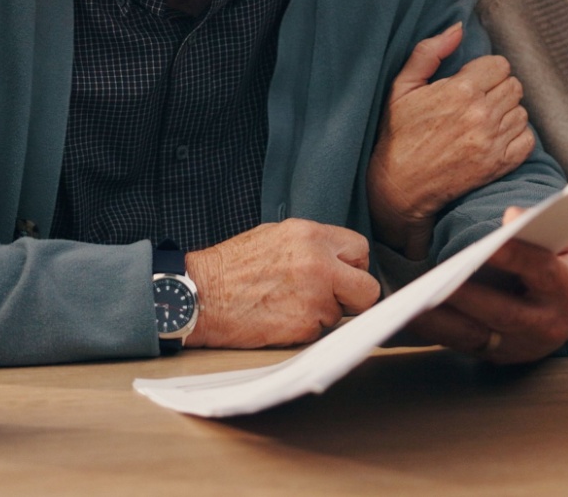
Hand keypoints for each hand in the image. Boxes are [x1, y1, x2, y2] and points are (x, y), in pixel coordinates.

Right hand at [182, 220, 381, 348]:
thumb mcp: (275, 236)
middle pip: (367, 289)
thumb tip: (337, 259)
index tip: (341, 275)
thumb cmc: (232, 267)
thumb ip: (311, 246)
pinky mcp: (304, 326)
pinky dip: (305, 329)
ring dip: (323, 314)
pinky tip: (280, 318)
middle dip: (354, 296)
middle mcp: (319, 265)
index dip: (352, 266)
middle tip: (332, 298)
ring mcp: (314, 298)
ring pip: (341, 314)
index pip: (360, 250)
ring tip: (289, 305)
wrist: (200, 295)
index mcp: (312, 236)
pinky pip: (320, 332)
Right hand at [368, 22, 534, 258]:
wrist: (399, 186)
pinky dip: (515, 136)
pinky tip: (494, 137)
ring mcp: (493, 141)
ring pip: (521, 111)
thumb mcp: (402, 87)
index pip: (500, 65)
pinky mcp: (500, 164)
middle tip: (477, 101)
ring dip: (506, 113)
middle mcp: (482, 114)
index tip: (473, 82)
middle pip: (514, 85)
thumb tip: (458, 28)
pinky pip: (527, 138)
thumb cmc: (398, 135)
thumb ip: (430, 52)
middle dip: (497, 89)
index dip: (486, 71)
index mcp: (461, 90)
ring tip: (482, 121)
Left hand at [400, 206, 567, 364]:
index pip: (543, 272)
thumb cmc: (560, 265)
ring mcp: (522, 346)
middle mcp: (548, 325)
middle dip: (468, 296)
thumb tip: (512, 217)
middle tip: (437, 280)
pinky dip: (435, 331)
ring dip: (442, 320)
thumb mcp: (564, 241)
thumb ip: (541, 226)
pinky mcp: (499, 356)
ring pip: (477, 335)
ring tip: (413, 300)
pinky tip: (412, 315)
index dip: (516, 258)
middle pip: (504, 313)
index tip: (489, 246)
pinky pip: (462, 345)